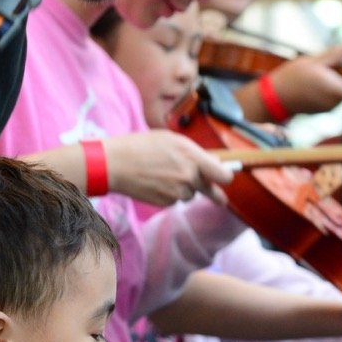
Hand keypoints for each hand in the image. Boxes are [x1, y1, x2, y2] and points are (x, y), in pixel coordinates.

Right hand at [102, 130, 234, 205]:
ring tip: (163, 175)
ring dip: (183, 188)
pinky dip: (168, 194)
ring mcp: (177, 192)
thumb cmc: (141, 146)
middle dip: (207, 188)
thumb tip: (213, 164)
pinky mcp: (166, 202)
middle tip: (216, 197)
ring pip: (190, 194)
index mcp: (192, 156)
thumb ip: (194, 152)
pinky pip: (175, 200)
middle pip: (208, 189)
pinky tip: (155, 183)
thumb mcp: (171, 139)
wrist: (116, 164)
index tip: (225, 179)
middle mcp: (189, 176)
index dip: (225, 177)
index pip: (223, 175)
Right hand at [266, 43, 341, 115]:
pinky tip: (314, 82)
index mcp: (334, 89)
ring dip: (336, 81)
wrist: (273, 98)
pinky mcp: (321, 110)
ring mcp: (328, 108)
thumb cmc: (293, 77)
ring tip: (319, 72)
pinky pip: (332, 98)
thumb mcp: (315, 61)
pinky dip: (328, 88)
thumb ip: (336, 55)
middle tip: (332, 63)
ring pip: (341, 92)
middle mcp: (334, 102)